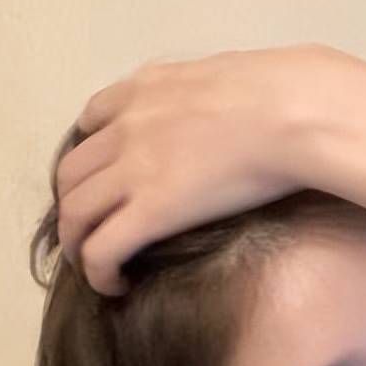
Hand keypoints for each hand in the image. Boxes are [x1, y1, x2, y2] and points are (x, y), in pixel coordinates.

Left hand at [54, 42, 340, 296]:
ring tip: (95, 268)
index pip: (92, 120)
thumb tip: (239, 111)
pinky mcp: (151, 212)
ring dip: (76, 244)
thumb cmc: (289, 94)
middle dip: (73, 208)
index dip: (91, 157)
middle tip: (93, 236)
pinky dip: (97, 273)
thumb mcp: (232, 78)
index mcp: (146, 89)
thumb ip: (214, 97)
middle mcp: (126, 126)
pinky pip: (101, 250)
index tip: (106, 183)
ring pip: (74, 214)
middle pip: (70, 174)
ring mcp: (133, 169)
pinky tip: (115, 287)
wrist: (295, 112)